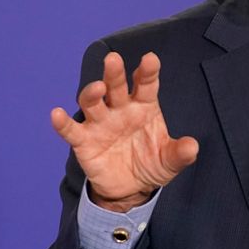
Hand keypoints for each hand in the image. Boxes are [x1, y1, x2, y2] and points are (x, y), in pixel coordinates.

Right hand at [51, 51, 198, 211]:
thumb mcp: (169, 161)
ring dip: (92, 93)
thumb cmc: (151, 164)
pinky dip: (62, 123)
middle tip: (114, 59)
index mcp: (144, 106)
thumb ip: (180, 153)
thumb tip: (192, 147)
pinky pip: (71, 130)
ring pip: (93, 102)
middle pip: (116, 87)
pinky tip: (56, 114)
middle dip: (115, 73)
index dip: (147, 71)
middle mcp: (120, 109)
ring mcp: (100, 123)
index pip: (145, 85)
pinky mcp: (84, 142)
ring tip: (97, 88)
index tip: (150, 59)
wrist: (130, 189)